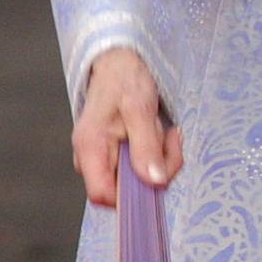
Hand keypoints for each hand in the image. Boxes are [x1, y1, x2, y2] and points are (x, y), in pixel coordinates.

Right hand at [72, 47, 182, 206]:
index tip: (156, 178)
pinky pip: (141, 169)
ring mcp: (105, 159)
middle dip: (156, 171)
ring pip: (137, 181)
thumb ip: (146, 146)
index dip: (129, 198)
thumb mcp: (140, 108)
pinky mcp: (118, 157)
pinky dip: (158, 155)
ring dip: (161, 160)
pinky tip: (162, 134)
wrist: (120, 64)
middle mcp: (92, 159)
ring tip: (166, 132)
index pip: (101, 195)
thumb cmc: (124, 80)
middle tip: (171, 141)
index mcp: (90, 148)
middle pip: (125, 191)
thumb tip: (154, 183)